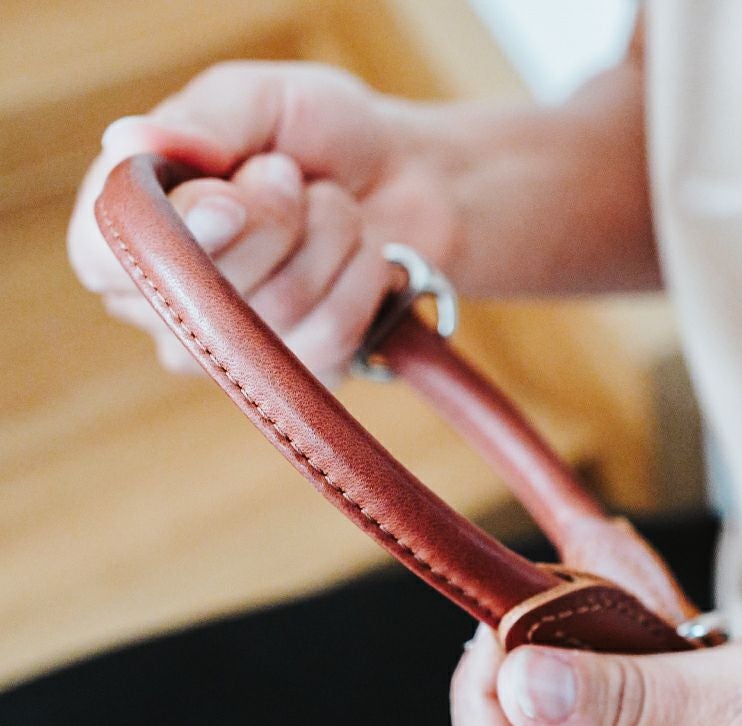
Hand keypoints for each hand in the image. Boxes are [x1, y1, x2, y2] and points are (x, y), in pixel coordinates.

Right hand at [68, 62, 457, 380]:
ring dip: (327, 238)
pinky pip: (331, 338)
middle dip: (273, 217)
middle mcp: (172, 306)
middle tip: (292, 178)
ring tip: (332, 210)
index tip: (229, 200)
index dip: (170, 237)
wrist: (408, 176)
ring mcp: (239, 355)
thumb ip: (199, 121)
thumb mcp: (257, 102)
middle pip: (204, 291)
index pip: (103, 258)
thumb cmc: (319, 136)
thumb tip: (127, 141)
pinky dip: (361, 276)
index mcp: (134, 231)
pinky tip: (361, 254)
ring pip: (278, 313)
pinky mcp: (306, 376)